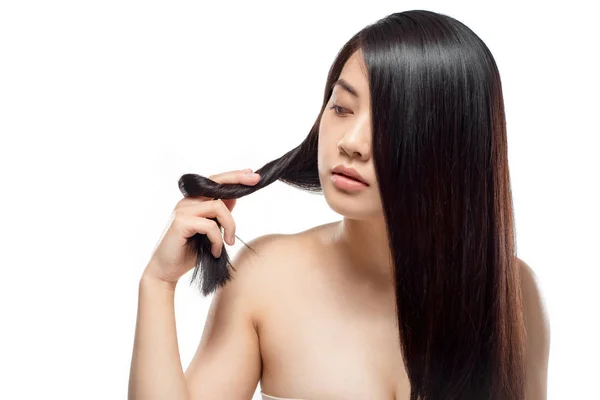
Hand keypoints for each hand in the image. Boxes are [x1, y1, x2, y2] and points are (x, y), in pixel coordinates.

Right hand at [142, 168, 260, 284]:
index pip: (214, 181)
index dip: (234, 176)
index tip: (252, 174)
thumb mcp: (210, 231)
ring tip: (229, 242)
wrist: (167, 270)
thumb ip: (218, 214)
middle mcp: (187, 201)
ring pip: (218, 207)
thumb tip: (234, 198)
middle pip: (216, 183)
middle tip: (254, 182)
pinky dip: (217, 240)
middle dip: (237, 180)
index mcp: (194, 201)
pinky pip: (210, 225)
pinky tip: (215, 252)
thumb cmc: (189, 252)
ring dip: (230, 226)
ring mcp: (182, 210)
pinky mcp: (181, 222)